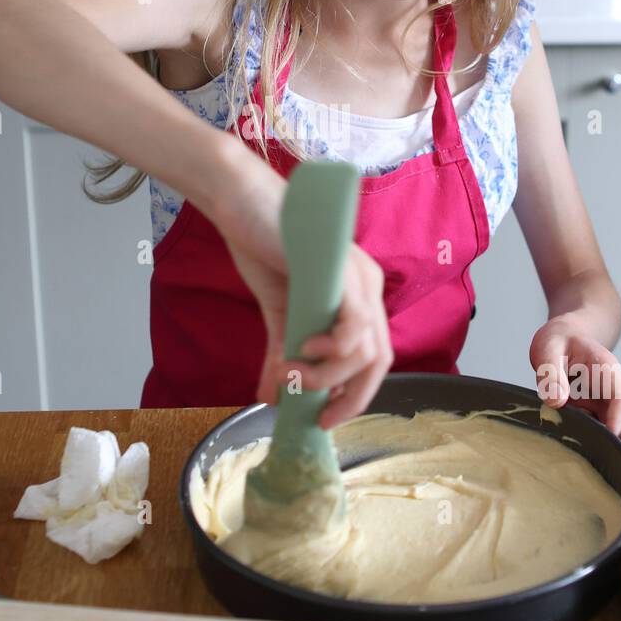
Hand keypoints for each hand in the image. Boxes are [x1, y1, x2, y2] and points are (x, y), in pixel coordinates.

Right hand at [213, 150, 392, 427]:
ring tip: (292, 376)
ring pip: (364, 349)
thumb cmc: (262, 247)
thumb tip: (273, 398)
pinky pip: (355, 323)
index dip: (354, 395)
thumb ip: (282, 352)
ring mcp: (359, 277)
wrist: (242, 203)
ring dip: (328, 377)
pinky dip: (332, 349)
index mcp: (358, 296)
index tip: (323, 418)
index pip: (372, 357)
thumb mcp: (277, 311)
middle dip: (350, 399)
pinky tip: (304, 350)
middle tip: (318, 417)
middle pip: (379, 361)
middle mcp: (368, 287)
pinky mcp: (342, 270)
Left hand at [529, 316, 620, 435]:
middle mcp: (609, 389)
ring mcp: (601, 403)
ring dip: (590, 437)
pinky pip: (591, 428)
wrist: (564, 337)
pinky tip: (563, 434)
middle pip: (620, 421)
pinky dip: (580, 434)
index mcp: (606, 370)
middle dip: (606, 438)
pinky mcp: (591, 411)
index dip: (618, 421)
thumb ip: (551, 374)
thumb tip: (557, 401)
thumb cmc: (560, 339)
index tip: (608, 438)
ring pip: (606, 428)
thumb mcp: (548, 349)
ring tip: (568, 439)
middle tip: (581, 448)